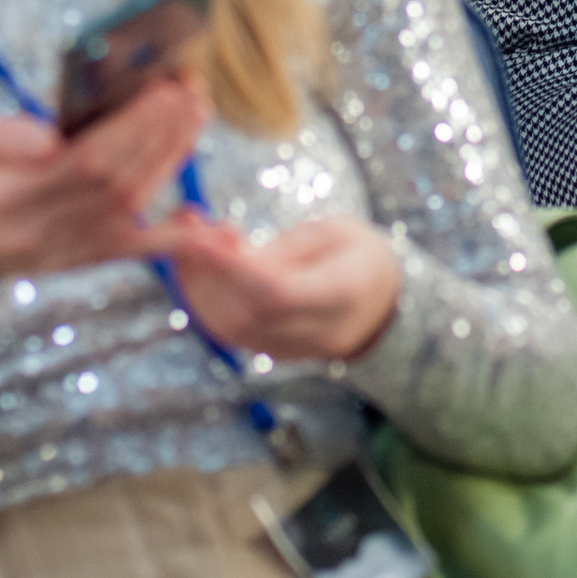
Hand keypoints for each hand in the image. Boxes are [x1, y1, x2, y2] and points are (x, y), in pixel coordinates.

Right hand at [0, 71, 206, 279]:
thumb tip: (49, 136)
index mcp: (8, 202)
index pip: (84, 164)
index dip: (130, 127)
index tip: (162, 86)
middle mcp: (43, 236)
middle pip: (119, 182)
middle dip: (161, 133)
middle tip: (190, 88)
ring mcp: (67, 253)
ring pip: (133, 206)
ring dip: (173, 158)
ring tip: (197, 110)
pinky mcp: (84, 259)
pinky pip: (136, 253)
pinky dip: (179, 242)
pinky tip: (216, 230)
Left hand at [151, 210, 403, 362]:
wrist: (387, 304)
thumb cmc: (360, 253)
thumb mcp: (336, 232)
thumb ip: (285, 248)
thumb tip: (227, 253)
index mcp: (343, 294)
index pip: (275, 291)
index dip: (228, 267)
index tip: (196, 235)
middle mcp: (317, 333)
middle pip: (243, 315)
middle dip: (203, 271)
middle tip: (189, 223)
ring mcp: (295, 351)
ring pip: (228, 330)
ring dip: (195, 285)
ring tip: (190, 236)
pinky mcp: (275, 353)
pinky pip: (230, 333)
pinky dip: (205, 298)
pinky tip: (201, 262)